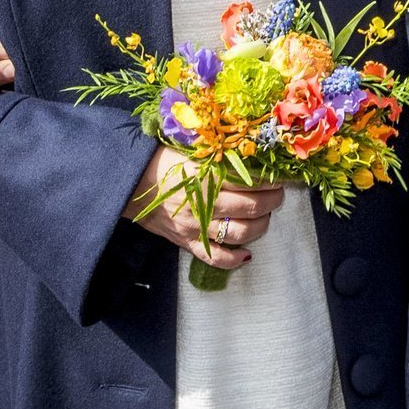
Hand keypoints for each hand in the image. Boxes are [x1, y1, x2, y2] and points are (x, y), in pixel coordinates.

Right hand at [125, 145, 284, 271]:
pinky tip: (247, 253)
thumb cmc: (163, 160)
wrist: (129, 182)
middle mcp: (204, 203)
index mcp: (206, 175)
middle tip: (278, 195)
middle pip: (252, 208)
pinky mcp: (186, 242)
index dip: (271, 181)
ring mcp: (195, 226)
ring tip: (265, 216)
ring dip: (261, 226)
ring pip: (241, 233)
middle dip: (273, 202)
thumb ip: (220, 154)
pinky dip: (236, 259)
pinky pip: (216, 258)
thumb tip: (252, 151)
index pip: (251, 181)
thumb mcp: (192, 150)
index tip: (278, 176)